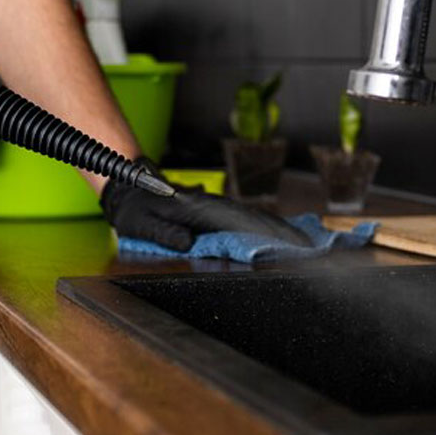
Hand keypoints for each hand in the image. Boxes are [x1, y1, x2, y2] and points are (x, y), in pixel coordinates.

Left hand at [101, 175, 310, 251]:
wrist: (127, 186)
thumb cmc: (136, 207)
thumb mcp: (143, 222)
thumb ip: (165, 232)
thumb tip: (188, 244)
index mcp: (198, 210)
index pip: (239, 223)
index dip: (265, 233)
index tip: (289, 244)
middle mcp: (211, 206)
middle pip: (252, 219)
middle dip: (281, 233)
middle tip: (308, 247)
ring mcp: (213, 208)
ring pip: (250, 219)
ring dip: (275, 230)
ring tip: (301, 244)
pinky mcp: (211, 213)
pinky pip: (241, 220)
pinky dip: (261, 227)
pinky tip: (274, 236)